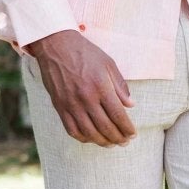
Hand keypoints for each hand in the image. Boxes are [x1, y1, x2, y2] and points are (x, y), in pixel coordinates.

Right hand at [26, 29, 135, 145]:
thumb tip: (130, 105)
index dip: (127, 128)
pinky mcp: (59, 107)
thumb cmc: (85, 52)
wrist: (56, 45)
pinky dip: (83, 138)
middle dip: (118, 138)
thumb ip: (120, 85)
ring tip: (111, 144)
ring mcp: (71, 104)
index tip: (133, 134)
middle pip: (105, 127)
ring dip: (103, 142)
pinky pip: (72, 129)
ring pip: (89, 133)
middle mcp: (86, 98)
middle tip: (125, 142)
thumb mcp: (108, 63)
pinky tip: (91, 138)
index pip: (118, 115)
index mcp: (100, 86)